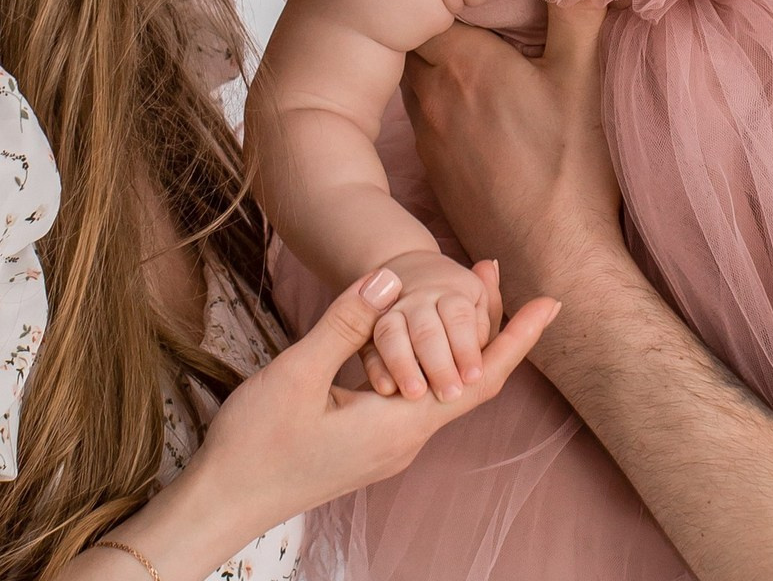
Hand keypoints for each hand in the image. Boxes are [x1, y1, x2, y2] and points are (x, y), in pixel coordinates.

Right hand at [194, 269, 555, 553]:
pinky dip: (431, 359)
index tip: (551, 302)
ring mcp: (387, 447)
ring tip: (465, 291)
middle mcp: (404, 441)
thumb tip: (392, 277)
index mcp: (399, 425)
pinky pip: (418, 397)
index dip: (517, 338)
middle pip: (469, 380)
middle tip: (492, 269)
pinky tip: (417, 335)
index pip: (479, 378)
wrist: (221, 504)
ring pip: (443, 388)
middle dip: (491, 326)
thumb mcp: (297, 372)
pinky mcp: (369, 445)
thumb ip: (348, 323)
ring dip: (460, 341)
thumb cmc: (255, 444)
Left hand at [401, 1, 621, 311]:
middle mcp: (430, 97)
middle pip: (414, 41)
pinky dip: (443, 105)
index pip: (424, 5)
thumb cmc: (567, 167)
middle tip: (467, 9)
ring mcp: (428, 139)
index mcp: (460, 63)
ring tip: (474, 56)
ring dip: (438, 66)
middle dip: (433, 21)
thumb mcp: (583, 77)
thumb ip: (577, 10)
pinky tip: (478, 111)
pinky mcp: (436, 173)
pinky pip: (427, 121)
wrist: (551, 257)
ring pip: (416, 82)